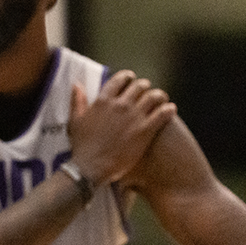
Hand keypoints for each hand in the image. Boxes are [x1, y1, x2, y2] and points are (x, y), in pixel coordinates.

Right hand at [68, 70, 175, 186]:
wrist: (91, 167)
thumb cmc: (81, 146)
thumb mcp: (74, 121)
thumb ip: (77, 101)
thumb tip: (77, 85)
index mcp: (103, 101)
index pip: (120, 79)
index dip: (127, 77)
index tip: (130, 80)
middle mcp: (120, 105)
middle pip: (140, 86)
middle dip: (144, 87)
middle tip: (146, 93)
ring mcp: (133, 117)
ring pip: (154, 96)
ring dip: (159, 96)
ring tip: (161, 101)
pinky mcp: (145, 130)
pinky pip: (163, 113)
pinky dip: (169, 109)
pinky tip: (170, 110)